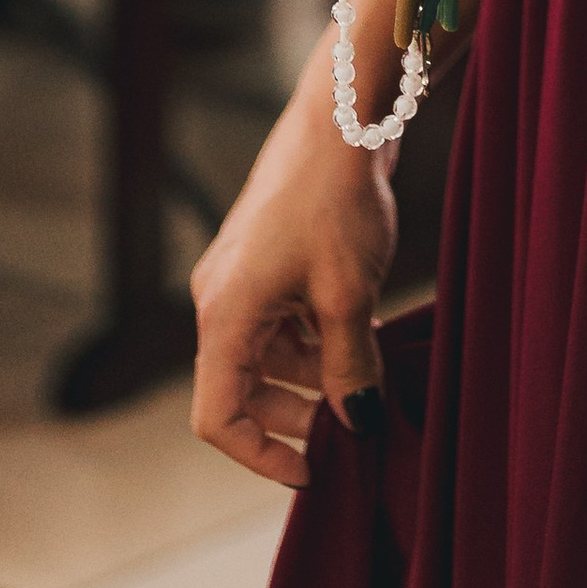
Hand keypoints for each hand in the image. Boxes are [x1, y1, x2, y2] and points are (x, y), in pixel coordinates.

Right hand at [189, 81, 397, 485]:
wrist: (343, 115)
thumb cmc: (335, 200)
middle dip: (296, 415)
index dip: (261, 454)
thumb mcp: (348, 297)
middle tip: (354, 428)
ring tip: (370, 382)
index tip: (311, 472)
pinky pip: (284, 317)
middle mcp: (222, 297)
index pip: (217, 416)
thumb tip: (358, 424)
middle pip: (244, 386)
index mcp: (224, 315)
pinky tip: (365, 339)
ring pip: (269, 352)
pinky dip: (318, 337)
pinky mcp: (270, 254)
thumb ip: (347, 369)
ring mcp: (245, 274)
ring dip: (314, 375)